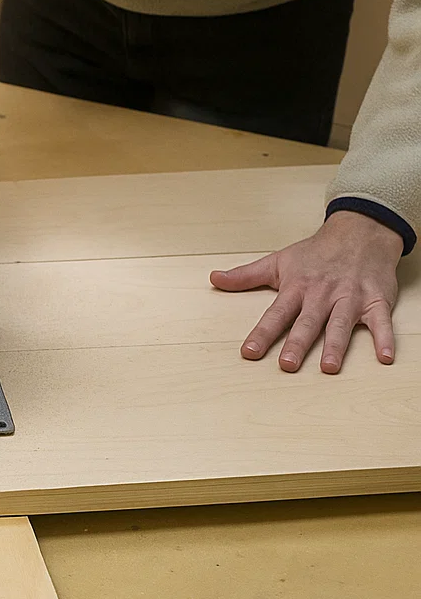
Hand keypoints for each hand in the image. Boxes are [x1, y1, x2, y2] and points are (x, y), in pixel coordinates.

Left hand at [209, 211, 401, 373]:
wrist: (360, 231)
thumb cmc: (316, 252)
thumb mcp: (277, 261)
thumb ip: (245, 276)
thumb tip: (214, 278)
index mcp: (297, 288)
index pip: (276, 314)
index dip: (262, 333)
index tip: (249, 352)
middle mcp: (322, 294)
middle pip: (308, 322)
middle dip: (297, 343)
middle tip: (287, 365)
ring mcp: (350, 298)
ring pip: (341, 324)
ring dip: (335, 345)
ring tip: (328, 367)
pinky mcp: (376, 300)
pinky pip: (382, 322)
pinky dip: (384, 339)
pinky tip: (384, 358)